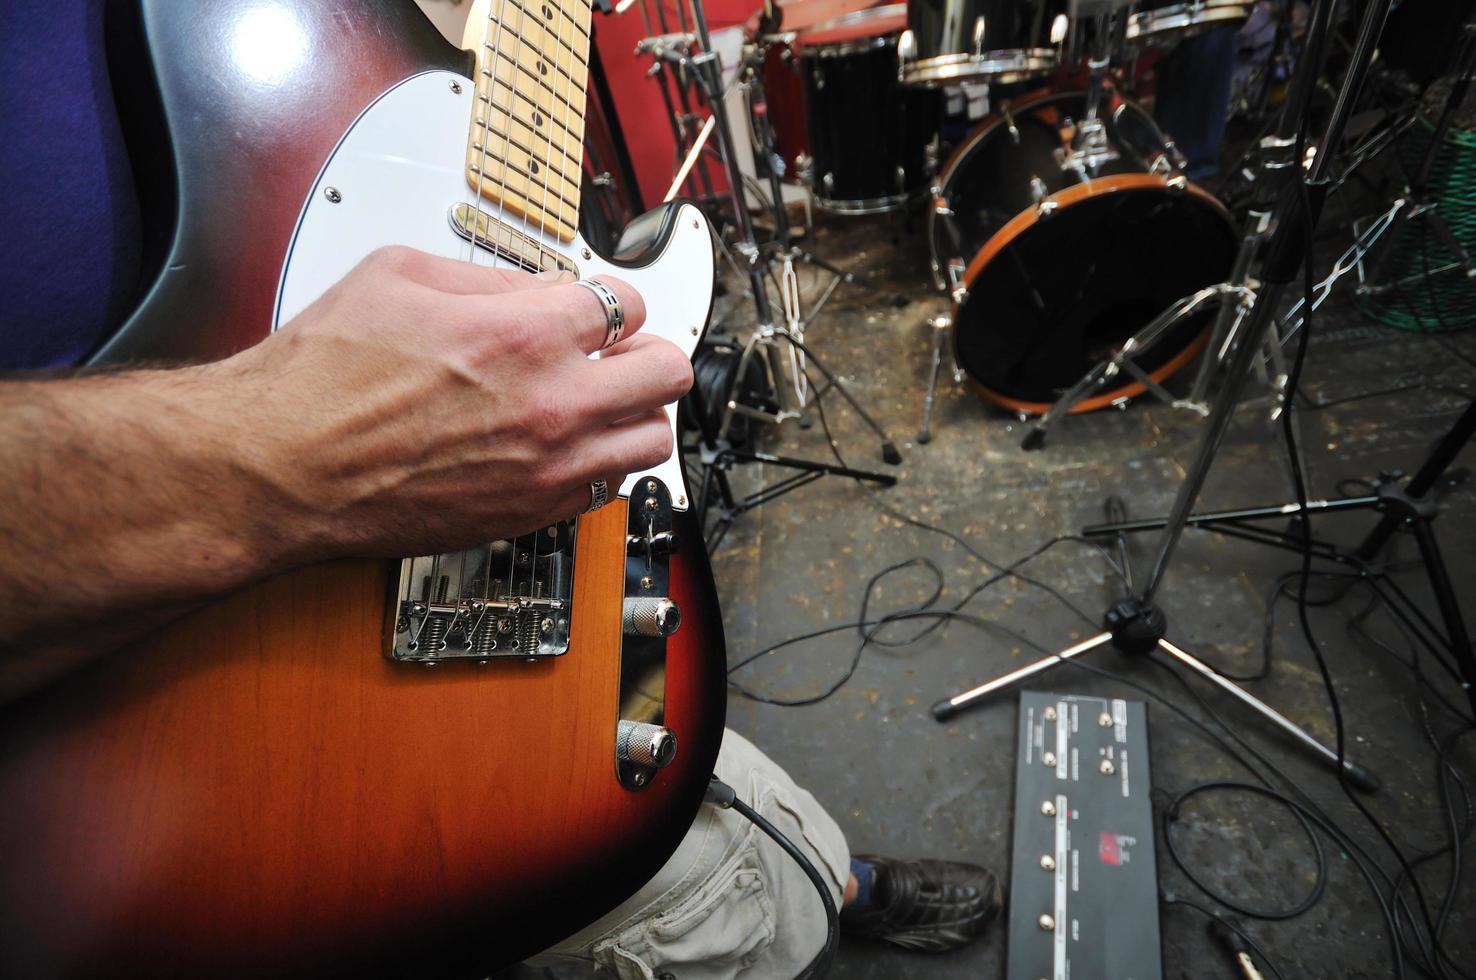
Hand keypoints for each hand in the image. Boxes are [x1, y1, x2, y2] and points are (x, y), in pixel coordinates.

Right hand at [214, 245, 692, 560]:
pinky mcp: (530, 515)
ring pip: (653, 440)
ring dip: (635, 412)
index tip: (598, 308)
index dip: (612, 300)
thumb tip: (538, 287)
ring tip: (601, 401)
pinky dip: (601, 463)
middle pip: (667, 372)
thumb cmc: (319, 379)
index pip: (628, 305)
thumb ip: (488, 277)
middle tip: (619, 350)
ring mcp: (546, 468)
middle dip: (647, 350)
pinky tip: (567, 445)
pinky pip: (608, 489)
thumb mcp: (397, 275)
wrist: (280, 469)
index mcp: (523, 334)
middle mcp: (551, 405)